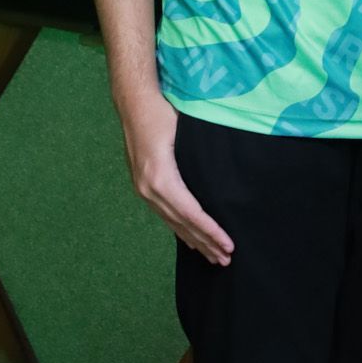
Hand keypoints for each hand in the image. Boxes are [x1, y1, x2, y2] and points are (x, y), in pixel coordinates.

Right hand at [120, 91, 235, 266]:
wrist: (133, 102)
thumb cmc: (163, 112)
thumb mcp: (185, 133)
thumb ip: (201, 158)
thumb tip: (226, 179)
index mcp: (161, 178)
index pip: (191, 213)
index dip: (211, 231)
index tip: (228, 244)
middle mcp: (148, 188)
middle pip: (182, 223)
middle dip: (205, 243)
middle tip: (226, 260)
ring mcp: (143, 189)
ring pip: (172, 222)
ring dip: (193, 240)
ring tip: (212, 256)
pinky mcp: (142, 186)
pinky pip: (163, 214)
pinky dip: (179, 229)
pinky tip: (189, 240)